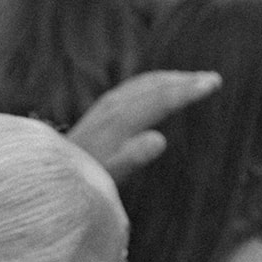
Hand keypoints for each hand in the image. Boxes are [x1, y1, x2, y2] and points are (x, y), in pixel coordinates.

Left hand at [66, 70, 221, 182]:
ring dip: (171, 79)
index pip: (161, 98)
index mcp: (119, 121)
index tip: (214, 83)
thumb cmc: (84, 182)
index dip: (188, 90)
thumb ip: (131, 158)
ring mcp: (105, 106)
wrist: (47, 175)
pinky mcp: (101, 111)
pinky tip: (160, 88)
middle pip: (154, 85)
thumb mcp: (108, 176)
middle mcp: (112, 107)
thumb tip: (160, 140)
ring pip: (144, 84)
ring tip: (194, 79)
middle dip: (185, 80)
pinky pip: (134, 88)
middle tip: (214, 79)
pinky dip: (154, 84)